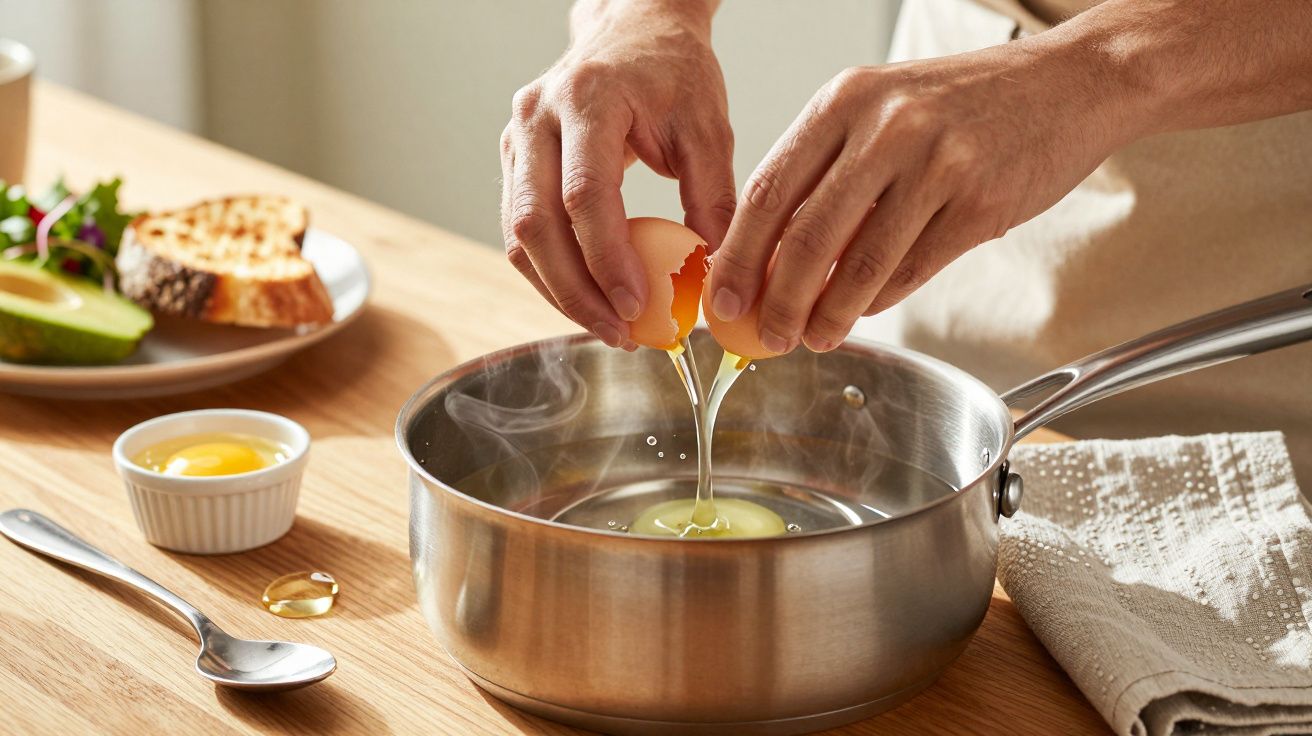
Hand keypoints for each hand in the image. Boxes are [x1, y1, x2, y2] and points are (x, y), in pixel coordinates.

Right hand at [500, 0, 733, 347]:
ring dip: (559, 291)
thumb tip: (715, 276)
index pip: (585, 195)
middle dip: (575, 292)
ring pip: (518, 236)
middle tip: (620, 334)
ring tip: (609, 327)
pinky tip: (590, 298)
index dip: (608, 260)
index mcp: (588, 99)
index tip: (637, 308)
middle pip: (536, 225)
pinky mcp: (514, 161)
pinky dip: (552, 272)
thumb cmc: (674, 72)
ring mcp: (517, 139)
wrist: (634, 29)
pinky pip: (521, 231)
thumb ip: (713, 198)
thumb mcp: (709, 127)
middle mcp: (537, 118)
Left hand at [706, 40, 1139, 353]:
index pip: (768, 188)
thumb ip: (826, 171)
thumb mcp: (881, 109)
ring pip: (861, 264)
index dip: (739, 254)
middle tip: (766, 334)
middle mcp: (886, 126)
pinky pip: (913, 269)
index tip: (724, 297)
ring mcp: (937, 163)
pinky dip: (881, 300)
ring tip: (815, 337)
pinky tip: (865, 312)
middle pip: (806, 236)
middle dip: (778, 300)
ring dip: (830, 315)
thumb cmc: (963, 103)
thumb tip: (770, 254)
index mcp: (845, 99)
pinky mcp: (980, 202)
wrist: (1068, 83)